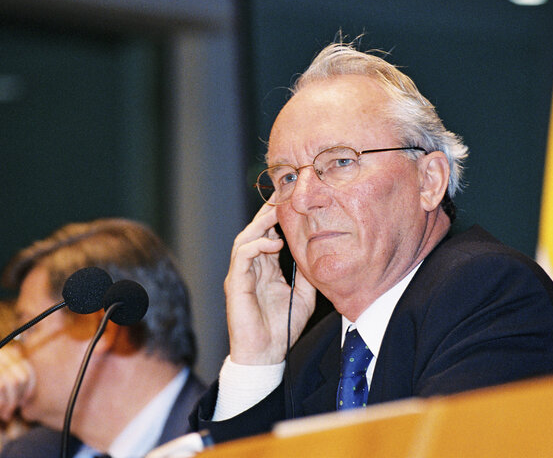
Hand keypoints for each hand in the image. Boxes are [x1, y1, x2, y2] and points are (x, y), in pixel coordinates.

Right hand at [0, 344, 34, 445]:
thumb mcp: (9, 390)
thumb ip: (22, 380)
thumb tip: (33, 377)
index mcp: (5, 353)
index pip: (28, 367)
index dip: (30, 388)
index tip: (24, 402)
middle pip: (22, 375)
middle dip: (19, 397)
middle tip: (11, 410)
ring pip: (12, 382)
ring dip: (10, 403)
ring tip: (4, 412)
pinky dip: (0, 403)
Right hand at [225, 201, 315, 364]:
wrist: (266, 355)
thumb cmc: (282, 329)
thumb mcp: (303, 296)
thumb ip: (307, 274)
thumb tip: (316, 253)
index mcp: (264, 269)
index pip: (267, 236)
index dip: (276, 219)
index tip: (290, 203)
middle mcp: (250, 269)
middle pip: (254, 232)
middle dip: (266, 214)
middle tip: (281, 197)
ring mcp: (240, 275)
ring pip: (244, 239)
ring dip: (260, 225)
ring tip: (276, 215)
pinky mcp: (235, 284)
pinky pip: (242, 256)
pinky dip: (257, 246)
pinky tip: (274, 244)